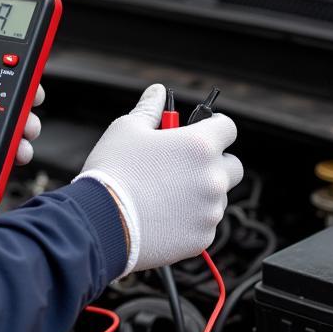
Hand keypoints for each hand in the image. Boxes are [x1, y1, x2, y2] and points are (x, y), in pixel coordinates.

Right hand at [75, 84, 242, 273]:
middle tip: (184, 164)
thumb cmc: (113, 172)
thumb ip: (150, 108)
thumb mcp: (127, 129)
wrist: (100, 223)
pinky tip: (164, 214)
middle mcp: (212, 178)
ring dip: (202, 192)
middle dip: (214, 162)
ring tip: (166, 192)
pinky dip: (192, 219)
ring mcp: (210, 211)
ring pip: (217, 196)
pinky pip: (206, 223)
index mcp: (199, 145)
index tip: (202, 129)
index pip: (228, 128)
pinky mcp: (203, 239)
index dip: (214, 126)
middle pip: (232, 165)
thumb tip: (157, 92)